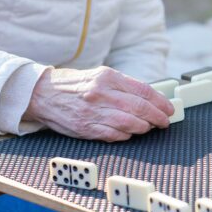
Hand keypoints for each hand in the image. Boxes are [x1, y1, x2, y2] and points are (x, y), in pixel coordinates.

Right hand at [23, 67, 172, 141]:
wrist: (42, 94)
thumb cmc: (75, 85)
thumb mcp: (100, 76)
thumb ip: (124, 86)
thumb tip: (152, 98)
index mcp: (107, 77)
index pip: (143, 91)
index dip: (161, 102)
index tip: (169, 109)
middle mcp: (101, 93)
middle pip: (140, 108)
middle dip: (157, 117)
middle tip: (164, 122)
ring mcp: (93, 112)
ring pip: (130, 123)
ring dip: (144, 127)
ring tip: (148, 127)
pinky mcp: (86, 128)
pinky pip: (114, 135)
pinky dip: (126, 135)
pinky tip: (130, 133)